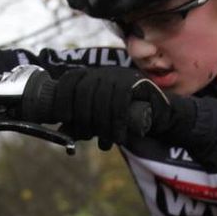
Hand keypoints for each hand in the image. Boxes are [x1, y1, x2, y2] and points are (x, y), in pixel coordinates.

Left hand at [50, 66, 181, 150]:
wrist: (157, 116)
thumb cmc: (123, 119)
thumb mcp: (97, 123)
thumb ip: (79, 125)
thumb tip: (59, 134)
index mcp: (91, 77)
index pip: (70, 80)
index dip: (62, 97)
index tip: (60, 117)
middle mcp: (104, 72)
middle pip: (84, 91)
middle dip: (82, 117)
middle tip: (86, 137)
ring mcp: (121, 75)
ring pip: (103, 98)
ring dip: (101, 124)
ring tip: (104, 142)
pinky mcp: (138, 84)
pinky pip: (122, 102)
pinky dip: (117, 123)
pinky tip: (118, 138)